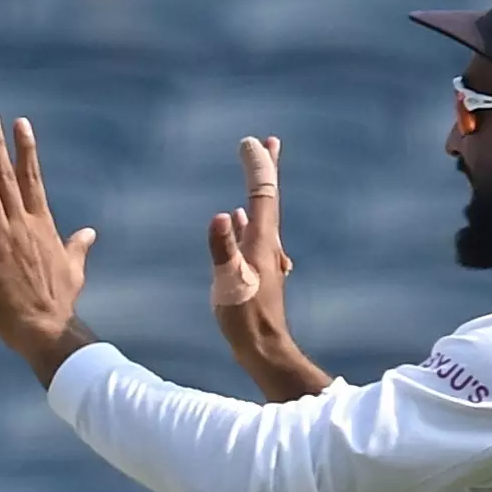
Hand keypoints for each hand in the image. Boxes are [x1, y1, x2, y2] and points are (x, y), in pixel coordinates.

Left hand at [0, 114, 98, 383]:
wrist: (47, 329)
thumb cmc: (60, 302)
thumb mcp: (74, 269)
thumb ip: (77, 246)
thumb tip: (89, 233)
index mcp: (41, 225)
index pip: (32, 178)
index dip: (26, 149)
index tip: (20, 124)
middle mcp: (22, 226)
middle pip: (7, 178)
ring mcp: (2, 241)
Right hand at [207, 136, 326, 400]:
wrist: (265, 348)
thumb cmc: (246, 319)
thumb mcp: (229, 283)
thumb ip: (222, 249)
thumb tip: (220, 215)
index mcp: (262, 241)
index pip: (262, 193)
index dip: (257, 165)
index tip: (249, 142)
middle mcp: (268, 244)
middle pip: (269, 198)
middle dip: (268, 169)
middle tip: (271, 142)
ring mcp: (265, 258)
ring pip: (262, 215)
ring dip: (259, 193)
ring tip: (257, 176)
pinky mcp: (259, 271)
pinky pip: (253, 235)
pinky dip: (247, 220)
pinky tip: (238, 221)